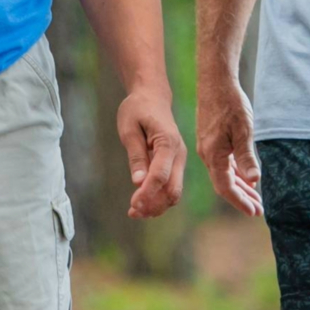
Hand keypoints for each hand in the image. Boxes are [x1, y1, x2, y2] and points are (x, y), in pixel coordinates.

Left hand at [119, 88, 186, 219]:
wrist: (152, 97)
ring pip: (173, 193)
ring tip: (134, 212)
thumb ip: (136, 156)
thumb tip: (138, 182)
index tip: (132, 206)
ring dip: (156, 206)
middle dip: (154, 205)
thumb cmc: (137, 109)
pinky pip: (170, 186)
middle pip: (172, 190)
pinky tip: (141, 204)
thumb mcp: (129, 129)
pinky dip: (158, 198)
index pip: (160, 176)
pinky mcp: (175, 164)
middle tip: (132, 212)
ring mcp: (179, 161)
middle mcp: (179, 154)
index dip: (147, 194)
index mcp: (168, 143)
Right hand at [194, 77, 261, 216]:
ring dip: (240, 187)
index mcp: (213, 155)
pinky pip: (223, 164)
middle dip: (241, 198)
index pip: (226, 187)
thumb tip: (254, 180)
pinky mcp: (212, 142)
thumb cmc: (230, 104)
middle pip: (224, 184)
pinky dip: (235, 174)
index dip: (240, 201)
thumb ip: (247, 156)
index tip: (254, 212)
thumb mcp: (243, 130)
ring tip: (256, 200)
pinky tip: (246, 179)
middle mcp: (208, 155)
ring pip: (224, 175)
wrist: (215, 82)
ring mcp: (209, 148)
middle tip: (258, 211)